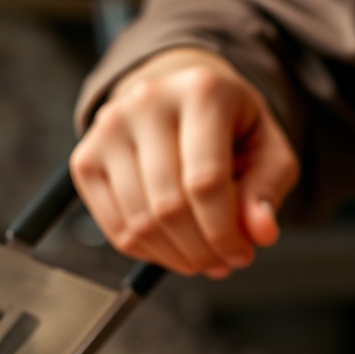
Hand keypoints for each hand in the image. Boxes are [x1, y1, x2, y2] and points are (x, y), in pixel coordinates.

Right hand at [71, 48, 299, 277]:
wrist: (178, 96)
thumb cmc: (229, 127)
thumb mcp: (268, 150)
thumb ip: (267, 190)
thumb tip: (260, 232)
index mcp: (201, 90)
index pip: (206, 181)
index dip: (224, 233)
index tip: (241, 254)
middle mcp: (147, 101)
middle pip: (169, 206)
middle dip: (200, 250)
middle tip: (221, 263)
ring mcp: (109, 129)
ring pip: (139, 223)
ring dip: (174, 257)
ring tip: (200, 257)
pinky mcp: (86, 158)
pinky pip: (115, 228)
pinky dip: (146, 252)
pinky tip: (171, 248)